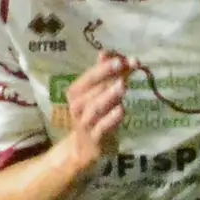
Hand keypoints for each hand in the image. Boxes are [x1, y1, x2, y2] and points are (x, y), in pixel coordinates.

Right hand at [60, 54, 128, 168]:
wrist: (86, 148)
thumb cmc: (96, 116)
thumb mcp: (100, 95)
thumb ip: (108, 74)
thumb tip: (110, 52)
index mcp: (76, 92)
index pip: (88, 76)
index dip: (103, 66)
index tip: (121, 58)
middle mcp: (77, 106)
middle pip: (91, 89)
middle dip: (106, 76)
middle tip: (122, 65)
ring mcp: (85, 122)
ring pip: (94, 108)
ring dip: (108, 95)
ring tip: (123, 85)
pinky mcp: (94, 138)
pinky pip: (101, 128)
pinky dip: (111, 119)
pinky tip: (122, 110)